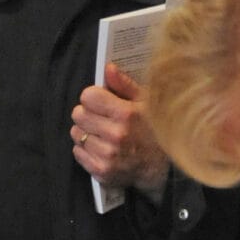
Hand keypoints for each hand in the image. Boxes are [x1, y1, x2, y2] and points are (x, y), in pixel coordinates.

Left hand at [72, 61, 166, 196]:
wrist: (162, 168)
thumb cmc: (154, 131)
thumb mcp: (146, 104)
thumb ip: (124, 85)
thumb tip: (108, 68)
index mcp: (126, 114)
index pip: (88, 96)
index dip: (94, 97)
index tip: (102, 102)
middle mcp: (116, 135)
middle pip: (78, 114)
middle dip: (87, 114)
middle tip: (101, 119)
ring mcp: (108, 155)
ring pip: (76, 133)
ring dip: (86, 132)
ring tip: (103, 135)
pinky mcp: (101, 171)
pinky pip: (77, 152)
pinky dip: (85, 150)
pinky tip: (101, 149)